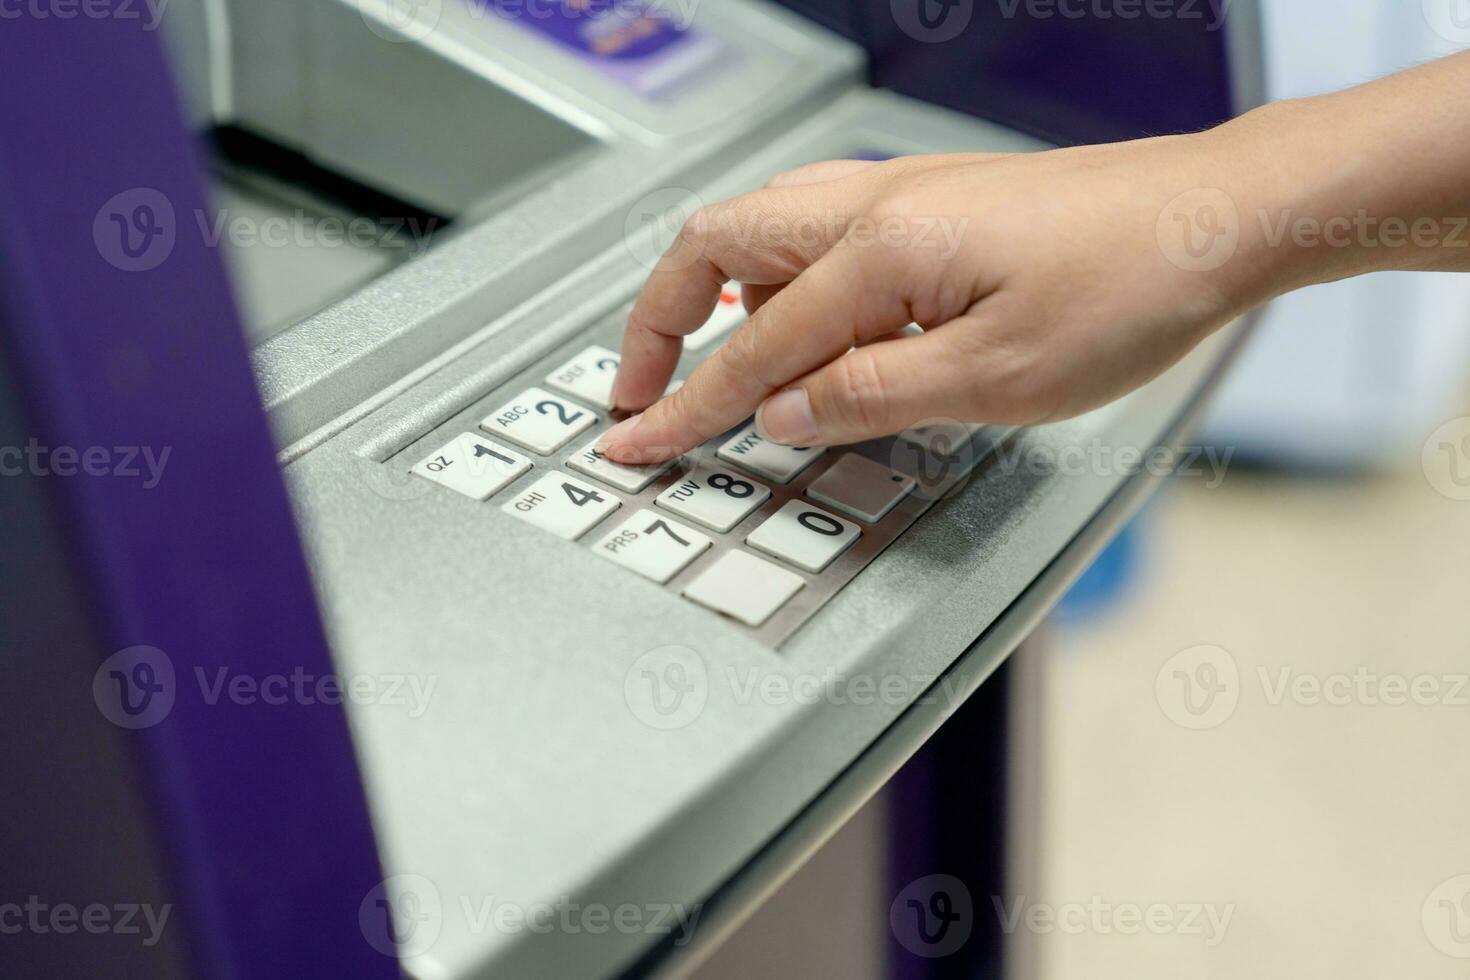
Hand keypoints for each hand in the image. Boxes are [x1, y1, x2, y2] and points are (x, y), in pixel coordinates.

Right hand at [599, 133, 1270, 464]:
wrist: (1215, 217)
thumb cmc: (1129, 286)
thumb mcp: (994, 378)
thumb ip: (868, 398)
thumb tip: (781, 415)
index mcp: (879, 249)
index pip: (750, 344)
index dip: (685, 406)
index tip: (635, 442)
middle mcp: (874, 203)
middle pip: (716, 246)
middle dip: (660, 323)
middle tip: (644, 389)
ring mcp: (901, 192)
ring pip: (761, 229)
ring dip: (719, 296)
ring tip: (721, 366)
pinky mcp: (931, 202)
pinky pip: (818, 233)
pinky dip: (782, 282)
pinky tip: (813, 330)